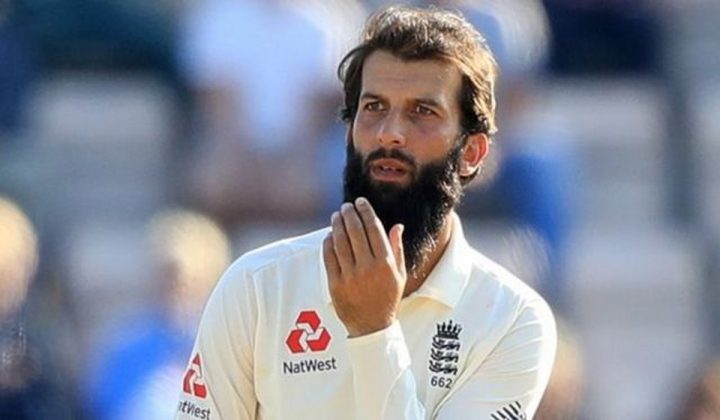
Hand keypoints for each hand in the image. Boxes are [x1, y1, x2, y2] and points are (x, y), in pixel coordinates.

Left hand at [323, 197, 405, 337]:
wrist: (372, 326)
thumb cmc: (388, 298)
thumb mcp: (400, 274)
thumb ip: (397, 249)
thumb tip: (396, 226)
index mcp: (386, 263)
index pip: (374, 229)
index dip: (366, 212)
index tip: (361, 202)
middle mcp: (368, 267)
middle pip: (355, 231)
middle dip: (350, 214)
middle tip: (346, 206)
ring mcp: (350, 276)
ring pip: (340, 242)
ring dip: (338, 225)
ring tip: (337, 216)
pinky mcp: (335, 284)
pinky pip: (329, 257)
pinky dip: (328, 243)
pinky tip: (330, 235)